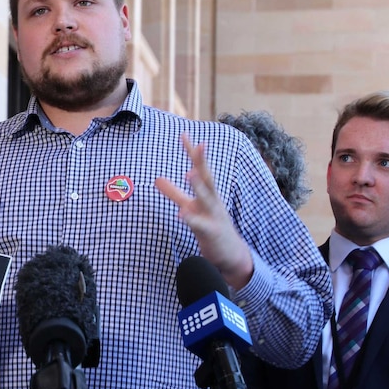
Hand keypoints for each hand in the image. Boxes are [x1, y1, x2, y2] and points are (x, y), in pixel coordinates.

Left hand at [154, 134, 252, 288]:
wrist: (231, 256)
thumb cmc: (210, 227)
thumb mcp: (190, 207)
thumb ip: (174, 193)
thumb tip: (157, 179)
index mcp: (207, 193)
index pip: (199, 168)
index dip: (192, 152)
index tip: (184, 133)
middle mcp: (212, 201)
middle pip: (207, 178)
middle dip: (203, 161)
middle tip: (199, 144)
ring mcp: (214, 216)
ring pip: (207, 198)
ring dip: (199, 185)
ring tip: (189, 173)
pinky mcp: (212, 233)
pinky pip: (201, 224)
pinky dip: (191, 218)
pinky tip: (181, 214)